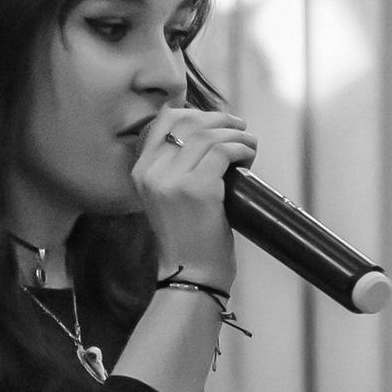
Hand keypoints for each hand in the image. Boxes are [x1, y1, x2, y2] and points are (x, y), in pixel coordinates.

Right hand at [130, 105, 253, 285]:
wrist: (192, 277)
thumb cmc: (190, 243)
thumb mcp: (169, 200)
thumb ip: (175, 171)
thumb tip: (206, 142)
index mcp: (141, 170)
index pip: (163, 121)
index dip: (194, 113)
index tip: (217, 122)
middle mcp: (152, 171)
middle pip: (187, 122)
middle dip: (219, 120)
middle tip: (240, 128)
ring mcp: (174, 180)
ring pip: (208, 135)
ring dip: (236, 135)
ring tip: (249, 144)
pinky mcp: (199, 190)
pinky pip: (223, 152)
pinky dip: (241, 149)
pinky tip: (249, 156)